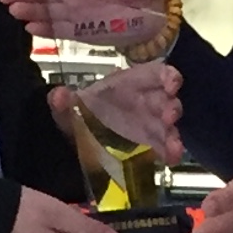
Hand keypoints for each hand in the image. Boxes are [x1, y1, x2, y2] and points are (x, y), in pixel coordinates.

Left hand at [68, 58, 182, 164]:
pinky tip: (170, 157)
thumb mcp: (68, 107)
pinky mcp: (151, 147)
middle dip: (172, 107)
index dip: (169, 77)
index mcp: (131, 85)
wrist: (78, 140)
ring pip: (170, 126)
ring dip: (174, 133)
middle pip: (168, 101)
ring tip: (172, 145)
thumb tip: (58, 96)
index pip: (157, 74)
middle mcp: (147, 102)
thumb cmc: (81, 114)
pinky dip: (170, 152)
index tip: (172, 85)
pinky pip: (166, 148)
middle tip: (168, 117)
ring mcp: (151, 126)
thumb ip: (63, 101)